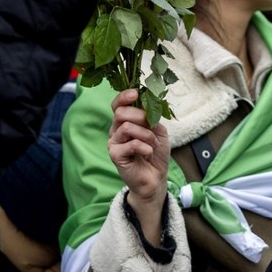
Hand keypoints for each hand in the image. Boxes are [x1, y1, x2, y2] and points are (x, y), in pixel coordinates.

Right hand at [109, 89, 170, 243]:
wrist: (155, 177)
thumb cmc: (155, 152)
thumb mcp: (158, 130)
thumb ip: (150, 116)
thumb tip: (145, 104)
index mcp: (125, 121)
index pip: (118, 104)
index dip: (124, 96)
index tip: (135, 94)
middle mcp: (116, 130)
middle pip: (121, 113)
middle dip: (141, 118)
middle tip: (152, 128)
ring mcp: (114, 142)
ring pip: (127, 127)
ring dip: (146, 135)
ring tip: (152, 144)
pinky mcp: (115, 155)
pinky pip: (130, 144)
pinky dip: (145, 147)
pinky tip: (148, 154)